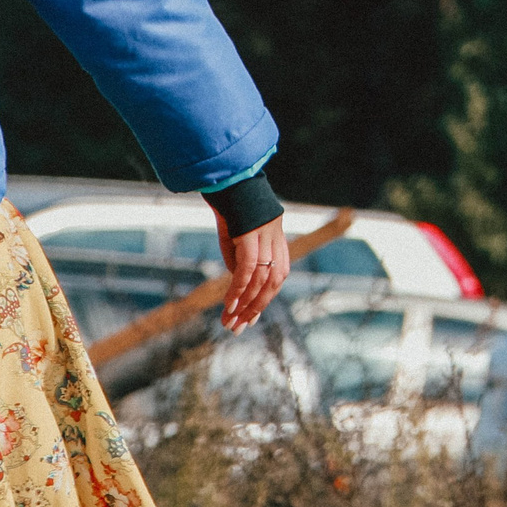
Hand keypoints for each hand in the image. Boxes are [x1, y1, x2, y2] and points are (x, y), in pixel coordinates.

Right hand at [216, 216, 289, 331]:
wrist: (229, 178)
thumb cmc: (232, 209)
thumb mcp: (238, 240)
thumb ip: (242, 263)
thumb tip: (240, 289)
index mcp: (278, 242)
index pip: (277, 278)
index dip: (264, 300)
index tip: (250, 319)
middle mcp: (276, 241)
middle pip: (273, 283)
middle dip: (255, 308)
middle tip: (237, 328)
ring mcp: (266, 237)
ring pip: (262, 279)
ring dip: (245, 304)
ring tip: (230, 321)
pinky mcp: (251, 235)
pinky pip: (248, 268)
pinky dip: (239, 288)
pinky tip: (229, 303)